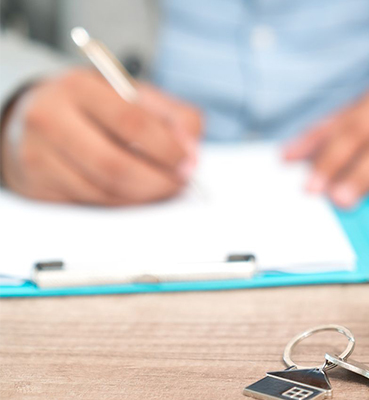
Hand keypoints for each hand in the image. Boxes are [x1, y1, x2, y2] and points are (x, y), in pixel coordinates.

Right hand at [0, 69, 202, 205]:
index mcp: (79, 87)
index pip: (131, 122)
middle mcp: (50, 118)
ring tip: (162, 187)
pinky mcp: (37, 185)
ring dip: (143, 195)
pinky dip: (121, 202)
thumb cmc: (97, 107)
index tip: (188, 162)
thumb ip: (173, 116)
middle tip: (179, 183)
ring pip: (103, 190)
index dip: (167, 148)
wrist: (39, 115)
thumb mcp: (135, 96)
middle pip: (114, 165)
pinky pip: (90, 203)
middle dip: (157, 181)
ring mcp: (37, 154)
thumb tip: (190, 149)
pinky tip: (135, 192)